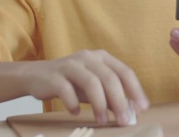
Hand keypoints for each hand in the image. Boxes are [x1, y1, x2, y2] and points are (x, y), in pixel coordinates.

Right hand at [21, 50, 148, 125]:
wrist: (36, 76)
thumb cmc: (71, 83)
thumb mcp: (93, 88)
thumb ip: (110, 96)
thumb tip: (131, 112)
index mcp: (102, 58)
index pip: (125, 72)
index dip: (135, 90)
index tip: (142, 108)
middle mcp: (88, 58)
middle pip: (109, 78)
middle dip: (119, 101)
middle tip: (124, 120)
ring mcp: (70, 65)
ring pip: (91, 82)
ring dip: (99, 104)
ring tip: (102, 120)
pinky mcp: (54, 76)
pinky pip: (66, 89)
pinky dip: (73, 103)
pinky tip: (76, 112)